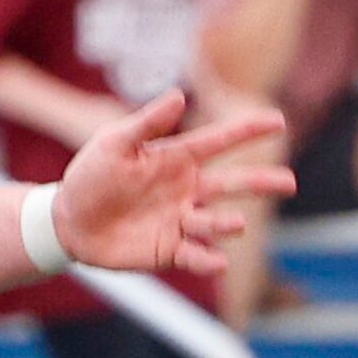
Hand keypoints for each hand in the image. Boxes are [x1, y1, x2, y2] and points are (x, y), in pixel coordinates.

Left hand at [55, 89, 294, 276]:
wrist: (68, 221)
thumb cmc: (91, 176)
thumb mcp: (114, 144)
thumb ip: (146, 124)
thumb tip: (179, 95)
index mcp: (177, 159)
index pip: (218, 141)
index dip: (246, 131)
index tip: (277, 121)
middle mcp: (187, 190)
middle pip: (232, 184)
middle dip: (260, 182)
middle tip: (289, 182)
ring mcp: (181, 221)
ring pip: (215, 222)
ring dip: (227, 223)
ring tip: (237, 223)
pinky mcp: (170, 250)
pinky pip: (195, 257)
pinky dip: (208, 260)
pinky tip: (217, 262)